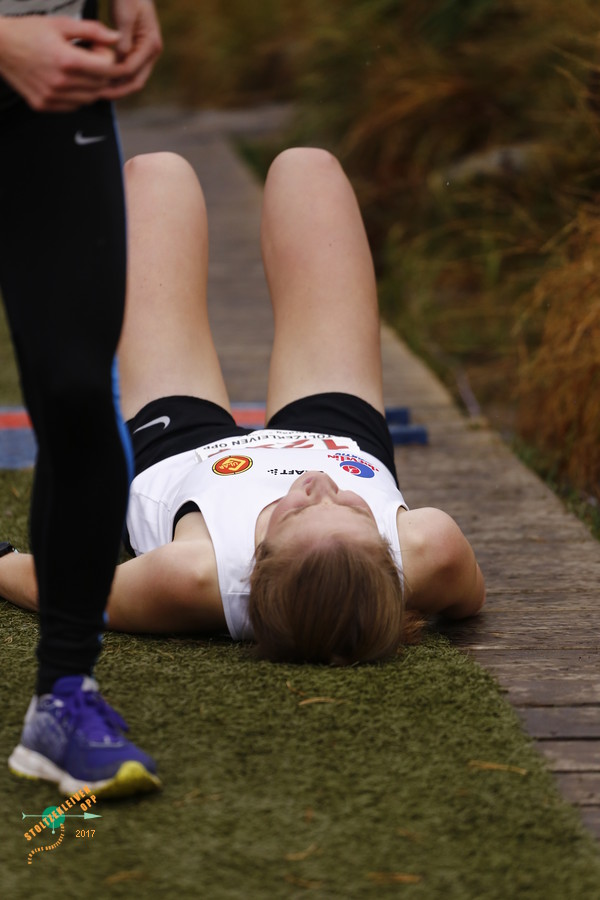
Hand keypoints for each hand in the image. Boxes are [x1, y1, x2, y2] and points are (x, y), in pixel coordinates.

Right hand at [0, 15, 120, 111]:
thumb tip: (115, 37)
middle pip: (100, 85)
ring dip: (92, 86)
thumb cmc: (28, 32)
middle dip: (103, 72)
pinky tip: (70, 81)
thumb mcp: (61, 24)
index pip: (107, 69)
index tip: (102, 51)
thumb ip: (92, 30)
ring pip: (89, 99)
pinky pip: (74, 106)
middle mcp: (60, 82)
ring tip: (80, 69)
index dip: (110, 59)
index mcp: (66, 60)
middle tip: (93, 59)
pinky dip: (78, 96)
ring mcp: (52, 96)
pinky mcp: (44, 105)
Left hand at [102, 0, 161, 99]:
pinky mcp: (137, 53)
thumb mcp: (125, 16)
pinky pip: (127, 72)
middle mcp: (151, 53)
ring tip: (97, 91)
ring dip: (116, 87)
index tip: (96, 82)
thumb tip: (119, 62)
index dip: (115, 77)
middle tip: (98, 95)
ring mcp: (145, 54)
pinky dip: (116, 78)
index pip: (132, 69)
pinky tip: (101, 79)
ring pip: (132, 80)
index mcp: (151, 45)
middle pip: (136, 81)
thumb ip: (123, 40)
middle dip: (118, 90)